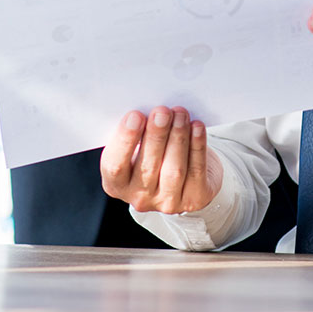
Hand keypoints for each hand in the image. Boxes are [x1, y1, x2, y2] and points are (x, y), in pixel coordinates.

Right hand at [100, 105, 222, 214]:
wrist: (185, 176)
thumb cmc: (153, 153)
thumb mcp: (136, 146)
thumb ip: (135, 133)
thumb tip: (146, 108)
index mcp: (116, 184)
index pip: (115, 166)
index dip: (125, 141)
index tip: (135, 115)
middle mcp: (140, 198)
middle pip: (147, 167)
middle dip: (156, 135)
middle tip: (162, 111)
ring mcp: (168, 203)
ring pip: (173, 170)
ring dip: (178, 138)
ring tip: (180, 114)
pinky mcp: (193, 199)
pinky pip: (196, 171)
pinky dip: (197, 146)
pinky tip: (197, 127)